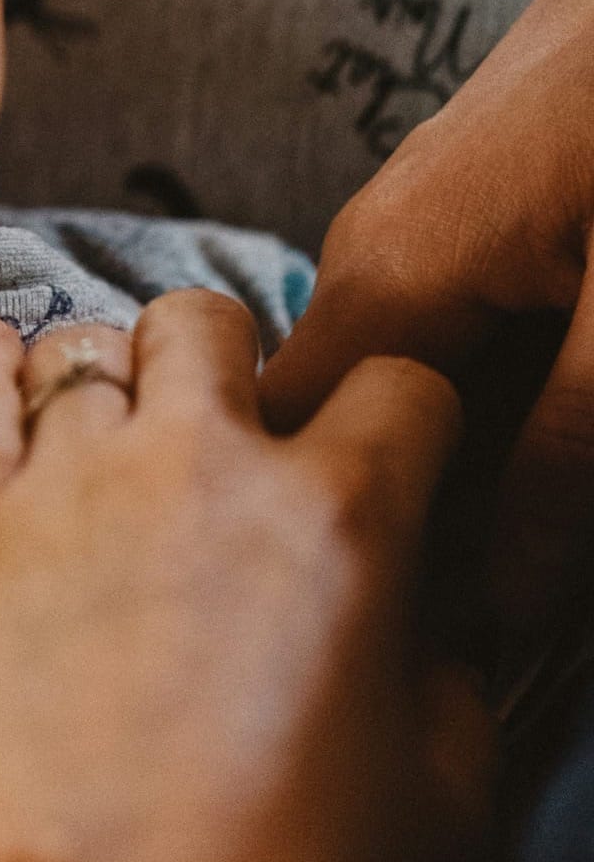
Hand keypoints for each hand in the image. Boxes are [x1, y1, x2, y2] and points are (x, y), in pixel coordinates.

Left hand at [0, 295, 468, 861]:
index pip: (394, 381)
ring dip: (106, 379)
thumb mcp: (440, 787)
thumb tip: (416, 597)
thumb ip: (440, 656)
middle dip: (224, 362)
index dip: (392, 411)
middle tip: (210, 430)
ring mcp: (69, 484)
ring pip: (87, 345)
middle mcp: (203, 469)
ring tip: (100, 432)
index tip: (366, 443)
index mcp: (341, 520)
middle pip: (210, 322)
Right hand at [259, 0, 593, 648]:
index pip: (295, 461)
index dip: (349, 569)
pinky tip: (588, 433)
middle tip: (501, 616)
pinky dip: (536, 400)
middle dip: (431, 525)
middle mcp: (384, 250)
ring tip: (560, 536)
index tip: (416, 657)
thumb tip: (487, 608)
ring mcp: (444, 221)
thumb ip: (561, 465)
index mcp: (386, 279)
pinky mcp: (506, 204)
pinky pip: (488, 333)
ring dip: (497, 467)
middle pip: (364, 430)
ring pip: (436, 387)